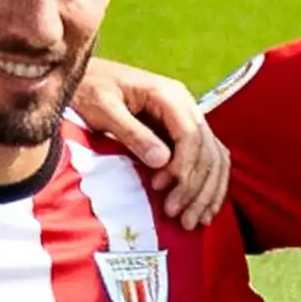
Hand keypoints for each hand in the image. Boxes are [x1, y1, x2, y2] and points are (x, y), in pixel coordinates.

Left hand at [76, 56, 230, 230]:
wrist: (86, 78)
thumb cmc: (90, 90)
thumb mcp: (104, 108)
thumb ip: (132, 132)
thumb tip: (162, 162)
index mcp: (169, 95)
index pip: (190, 136)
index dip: (182, 167)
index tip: (161, 190)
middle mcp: (186, 106)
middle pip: (207, 151)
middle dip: (196, 188)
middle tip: (179, 219)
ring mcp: (188, 120)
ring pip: (214, 159)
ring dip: (206, 193)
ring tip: (191, 222)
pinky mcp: (184, 134)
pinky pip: (210, 161)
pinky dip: (210, 187)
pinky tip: (205, 211)